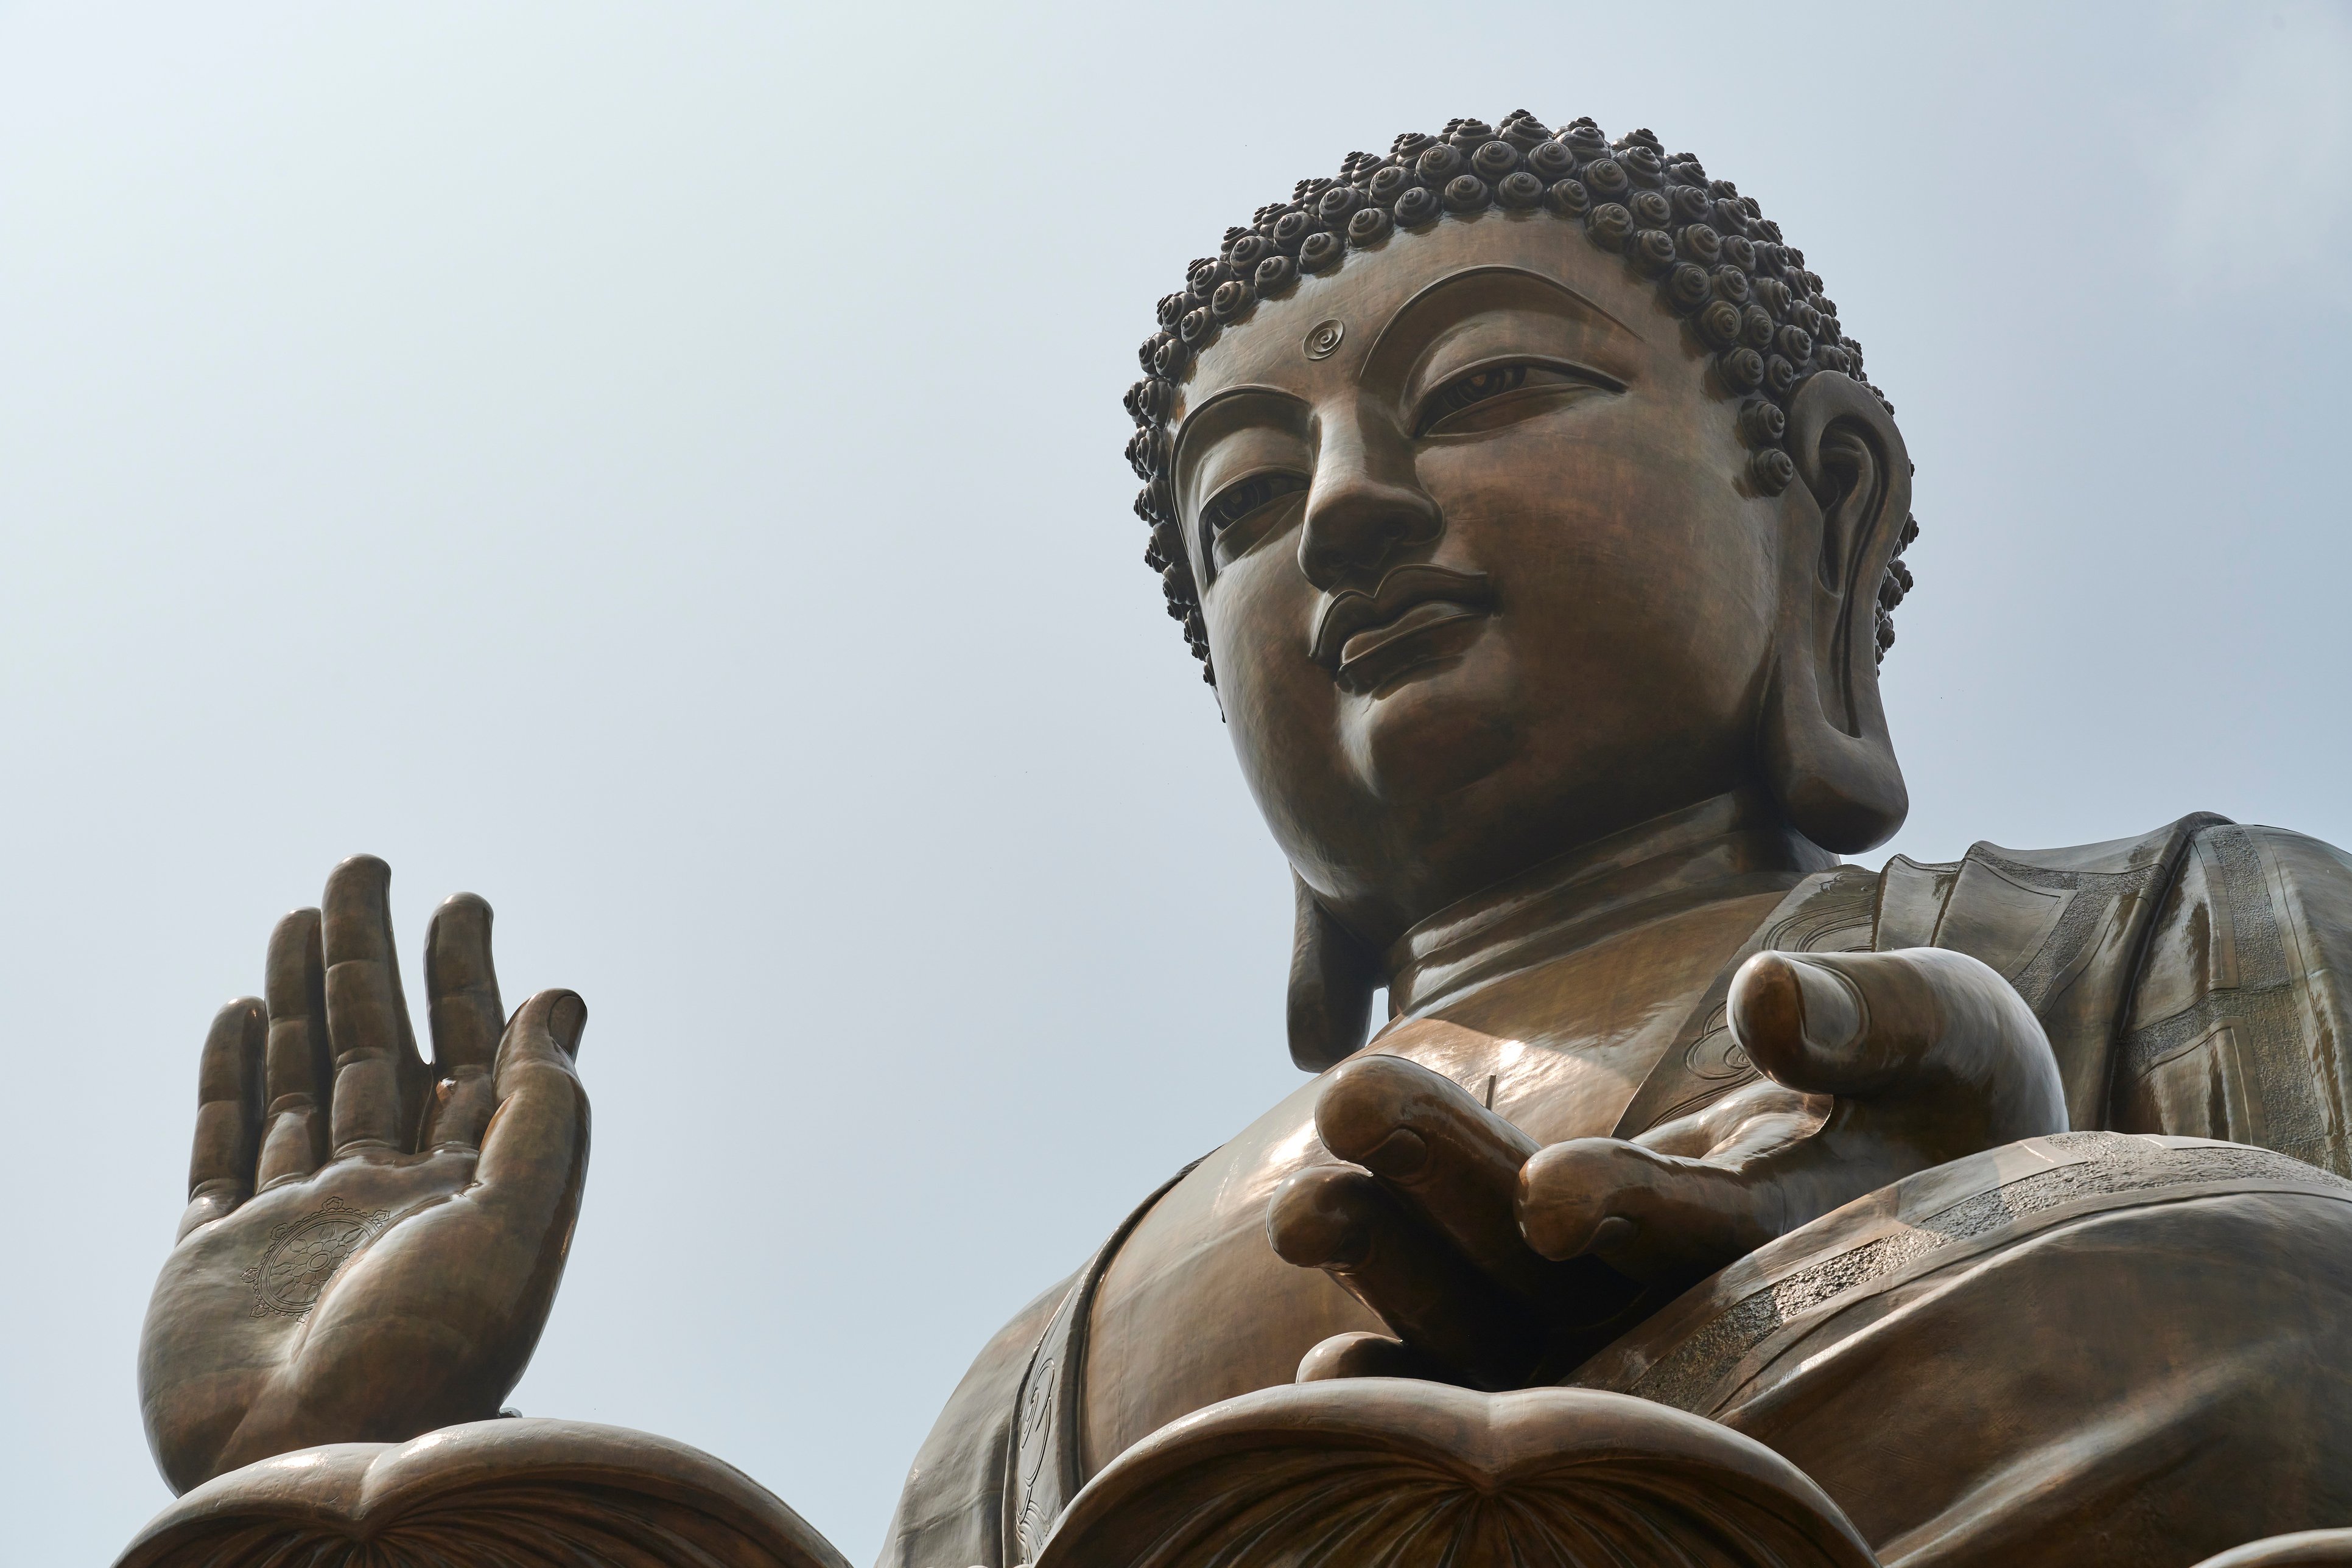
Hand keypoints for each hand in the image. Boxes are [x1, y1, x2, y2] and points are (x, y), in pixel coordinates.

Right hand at [138, 856, 589, 1492]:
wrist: (306, 1466)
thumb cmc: (426, 1361)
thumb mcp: (515, 1227)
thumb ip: (543, 1116)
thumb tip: (558, 1006)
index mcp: (466, 1194)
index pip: (472, 1058)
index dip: (472, 980)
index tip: (470, 905)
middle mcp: (385, 1199)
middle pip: (381, 1047)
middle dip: (378, 955)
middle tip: (372, 864)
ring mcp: (297, 1224)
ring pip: (303, 1077)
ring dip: (306, 991)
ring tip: (310, 907)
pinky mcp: (215, 1254)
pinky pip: (224, 1142)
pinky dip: (232, 1073)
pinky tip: (245, 1006)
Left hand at [1267, 947, 2062, 1389]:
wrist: (1933, 1154)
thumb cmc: (1948, 1083)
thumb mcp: (1945, 1028)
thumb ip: (1868, 1016)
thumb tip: (1762, 996)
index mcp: (1801, 1235)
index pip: (1702, 1233)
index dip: (1630, 1206)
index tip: (1551, 1188)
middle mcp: (1700, 1305)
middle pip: (1563, 1276)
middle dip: (1452, 1189)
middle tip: (1352, 1100)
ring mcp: (1625, 1323)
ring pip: (1498, 1321)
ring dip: (1395, 1260)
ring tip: (1299, 1208)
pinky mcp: (1569, 1317)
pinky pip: (1477, 1358)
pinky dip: (1402, 1360)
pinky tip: (1311, 1371)